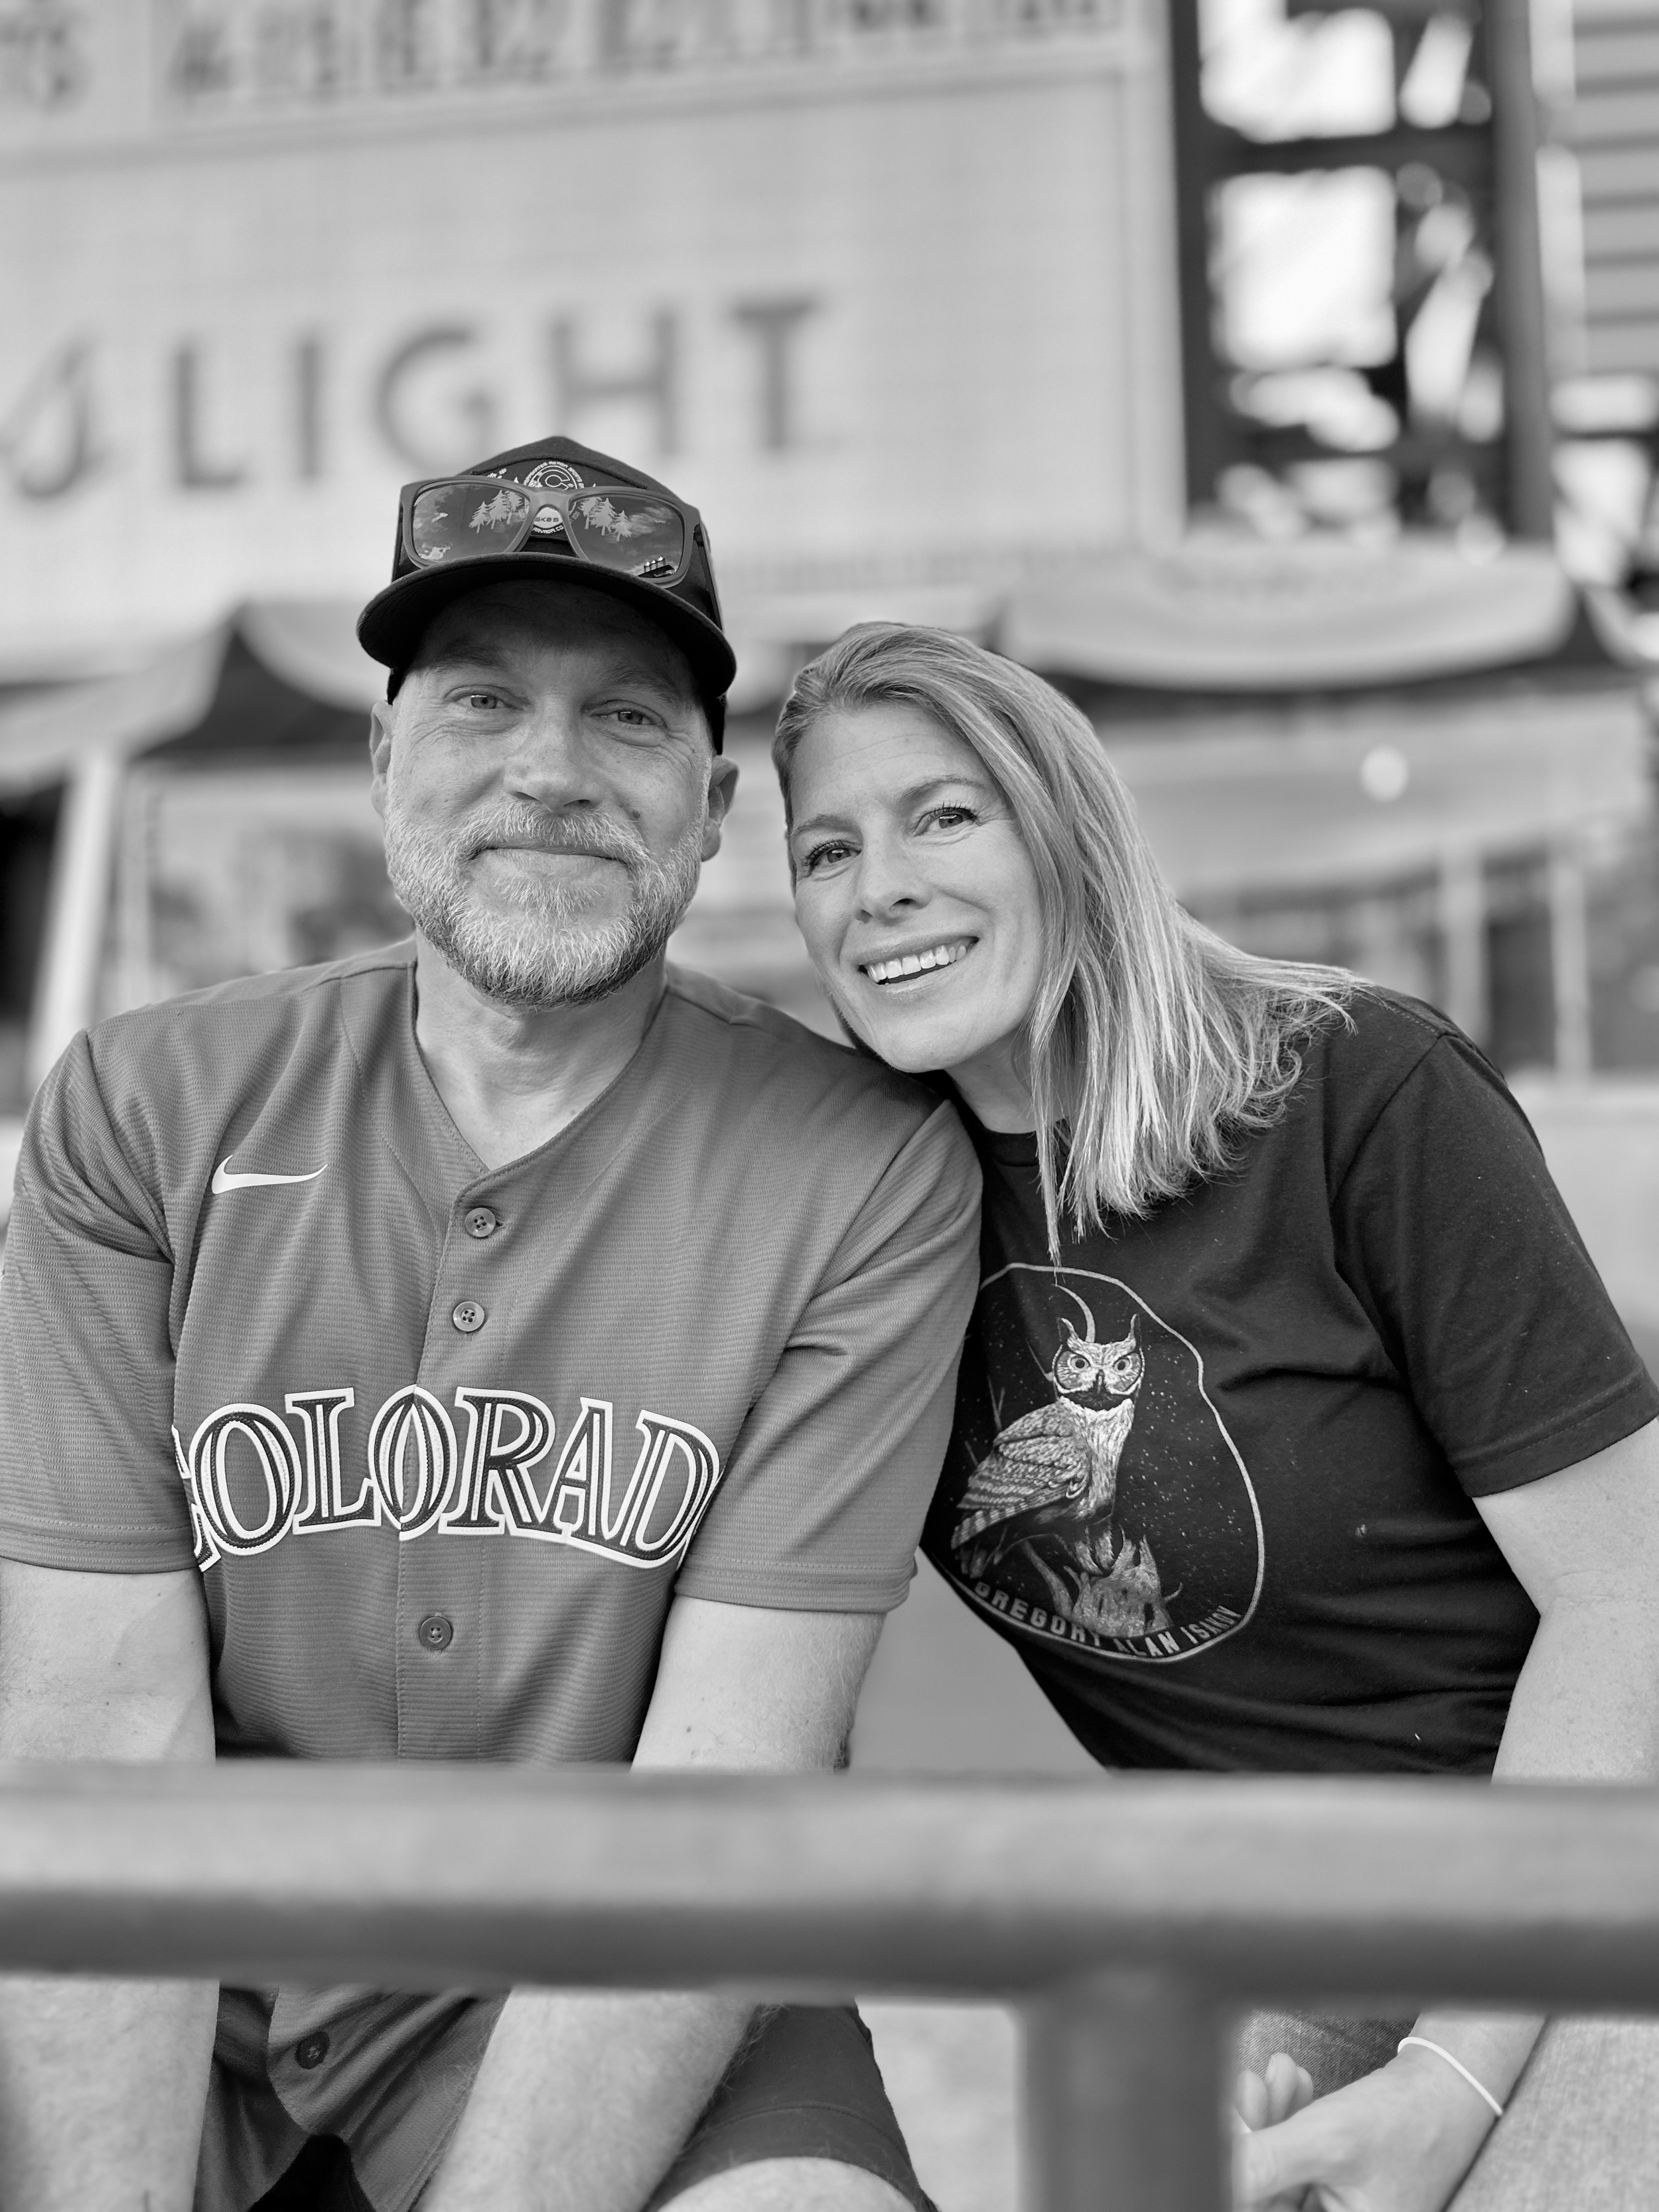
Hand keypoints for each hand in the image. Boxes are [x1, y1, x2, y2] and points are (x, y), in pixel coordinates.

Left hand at [1233, 2047, 1498, 2211]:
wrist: (1449, 2087)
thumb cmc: (1402, 2121)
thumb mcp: (1326, 2142)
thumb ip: (1263, 2166)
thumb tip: (1206, 2181)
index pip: (1263, 2211)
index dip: (1238, 2179)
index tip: (1224, 2128)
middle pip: (1267, 2198)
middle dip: (1252, 2139)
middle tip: (1248, 2084)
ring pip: (1276, 2177)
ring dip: (1267, 2123)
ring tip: (1273, 2074)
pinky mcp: (1333, 2193)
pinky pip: (1293, 2165)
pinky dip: (1286, 2125)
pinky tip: (1289, 2081)